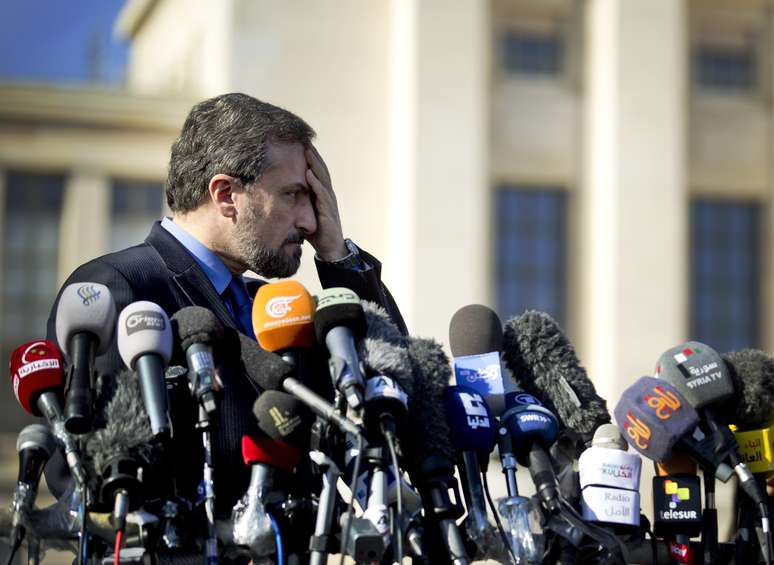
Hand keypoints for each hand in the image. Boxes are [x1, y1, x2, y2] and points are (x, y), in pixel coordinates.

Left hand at [305, 145, 347, 260]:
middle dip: (313, 156)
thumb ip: (297, 203)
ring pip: (323, 180)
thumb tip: (279, 194)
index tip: (301, 144)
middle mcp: (328, 196)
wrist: (331, 251)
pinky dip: (316, 184)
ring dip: (315, 165)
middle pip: (321, 171)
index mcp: (322, 195)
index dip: (310, 158)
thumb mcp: (305, 214)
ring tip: (307, 152)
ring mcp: (329, 204)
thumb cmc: (318, 232)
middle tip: (304, 140)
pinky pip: (322, 196)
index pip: (317, 172)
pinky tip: (309, 174)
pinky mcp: (328, 214)